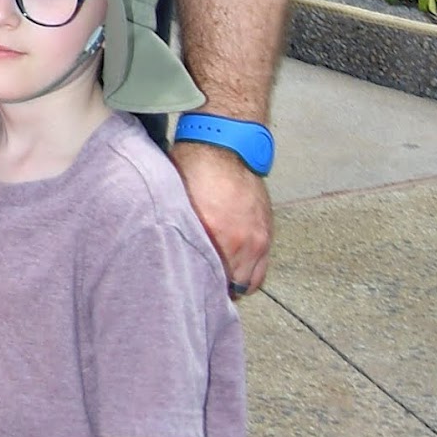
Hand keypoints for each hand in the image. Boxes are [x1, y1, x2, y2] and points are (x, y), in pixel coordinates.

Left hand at [173, 140, 272, 297]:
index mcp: (212, 231)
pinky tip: (235, 270)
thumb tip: (169, 254)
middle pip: (229, 286)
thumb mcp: (177, 201)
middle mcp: (238, 240)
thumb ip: (180, 232)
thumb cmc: (194, 169)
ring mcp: (257, 239)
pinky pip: (261, 270)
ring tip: (219, 281)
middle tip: (202, 289)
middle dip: (215, 288)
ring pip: (248, 283)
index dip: (197, 288)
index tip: (188, 291)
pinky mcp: (267, 234)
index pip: (207, 278)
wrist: (224, 145)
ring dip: (234, 284)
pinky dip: (249, 275)